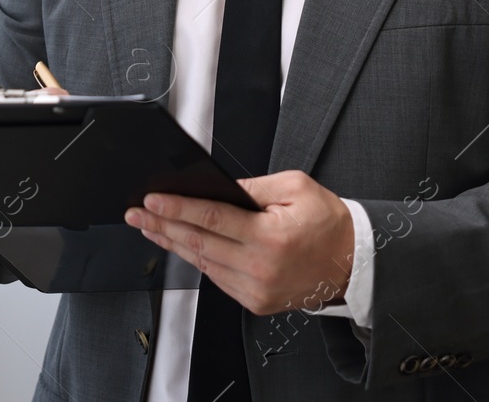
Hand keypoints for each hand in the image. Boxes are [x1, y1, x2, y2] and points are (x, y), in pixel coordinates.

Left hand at [123, 170, 353, 315]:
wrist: (352, 263)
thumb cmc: (327, 224)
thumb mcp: (295, 188)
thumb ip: (253, 186)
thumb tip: (216, 186)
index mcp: (269, 237)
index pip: (211, 218)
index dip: (176, 208)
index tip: (151, 200)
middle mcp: (260, 268)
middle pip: (198, 243)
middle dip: (161, 225)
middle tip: (136, 214)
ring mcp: (256, 289)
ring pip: (202, 263)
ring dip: (172, 243)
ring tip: (150, 227)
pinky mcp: (255, 302)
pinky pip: (216, 279)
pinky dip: (197, 260)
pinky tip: (180, 246)